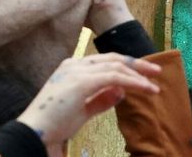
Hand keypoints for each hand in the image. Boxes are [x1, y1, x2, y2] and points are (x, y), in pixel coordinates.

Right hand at [17, 53, 161, 150]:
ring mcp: (77, 71)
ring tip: (154, 85)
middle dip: (137, 64)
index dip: (126, 65)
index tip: (144, 73)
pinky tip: (144, 89)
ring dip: (138, 74)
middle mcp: (74, 64)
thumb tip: (122, 92)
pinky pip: (115, 77)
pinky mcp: (82, 82)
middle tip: (156, 72)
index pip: (105, 61)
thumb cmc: (54, 124)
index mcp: (71, 68)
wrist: (35, 132)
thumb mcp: (82, 109)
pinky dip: (133, 82)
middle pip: (113, 58)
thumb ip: (101, 99)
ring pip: (116, 66)